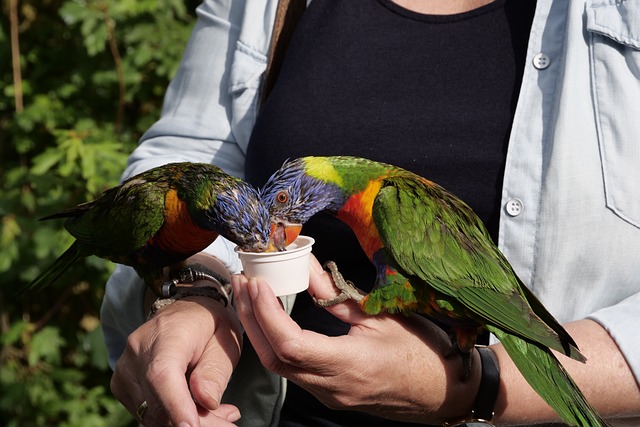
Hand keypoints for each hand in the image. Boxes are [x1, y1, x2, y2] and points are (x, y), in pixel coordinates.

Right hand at [110, 294, 242, 425]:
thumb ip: (214, 371)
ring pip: (152, 415)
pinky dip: (173, 419)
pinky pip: (147, 413)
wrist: (185, 312)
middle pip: (158, 403)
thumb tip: (207, 403)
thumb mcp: (225, 341)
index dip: (176, 405)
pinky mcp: (122, 385)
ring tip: (220, 414)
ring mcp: (125, 370)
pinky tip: (198, 410)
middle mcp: (137, 351)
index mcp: (167, 334)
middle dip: (195, 422)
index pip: (162, 374)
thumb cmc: (210, 325)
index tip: (192, 426)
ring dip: (187, 421)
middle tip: (229, 421)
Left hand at [232, 255, 480, 424]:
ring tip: (251, 296)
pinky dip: (275, 343)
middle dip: (251, 319)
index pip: (291, 344)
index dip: (267, 313)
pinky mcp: (329, 393)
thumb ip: (337, 294)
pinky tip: (271, 320)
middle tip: (243, 282)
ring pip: (279, 367)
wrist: (442, 391)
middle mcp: (332, 386)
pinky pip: (292, 371)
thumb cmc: (420, 351)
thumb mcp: (380, 315)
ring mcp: (329, 394)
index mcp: (349, 364)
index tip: (257, 283)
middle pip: (275, 358)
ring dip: (259, 331)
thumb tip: (305, 263)